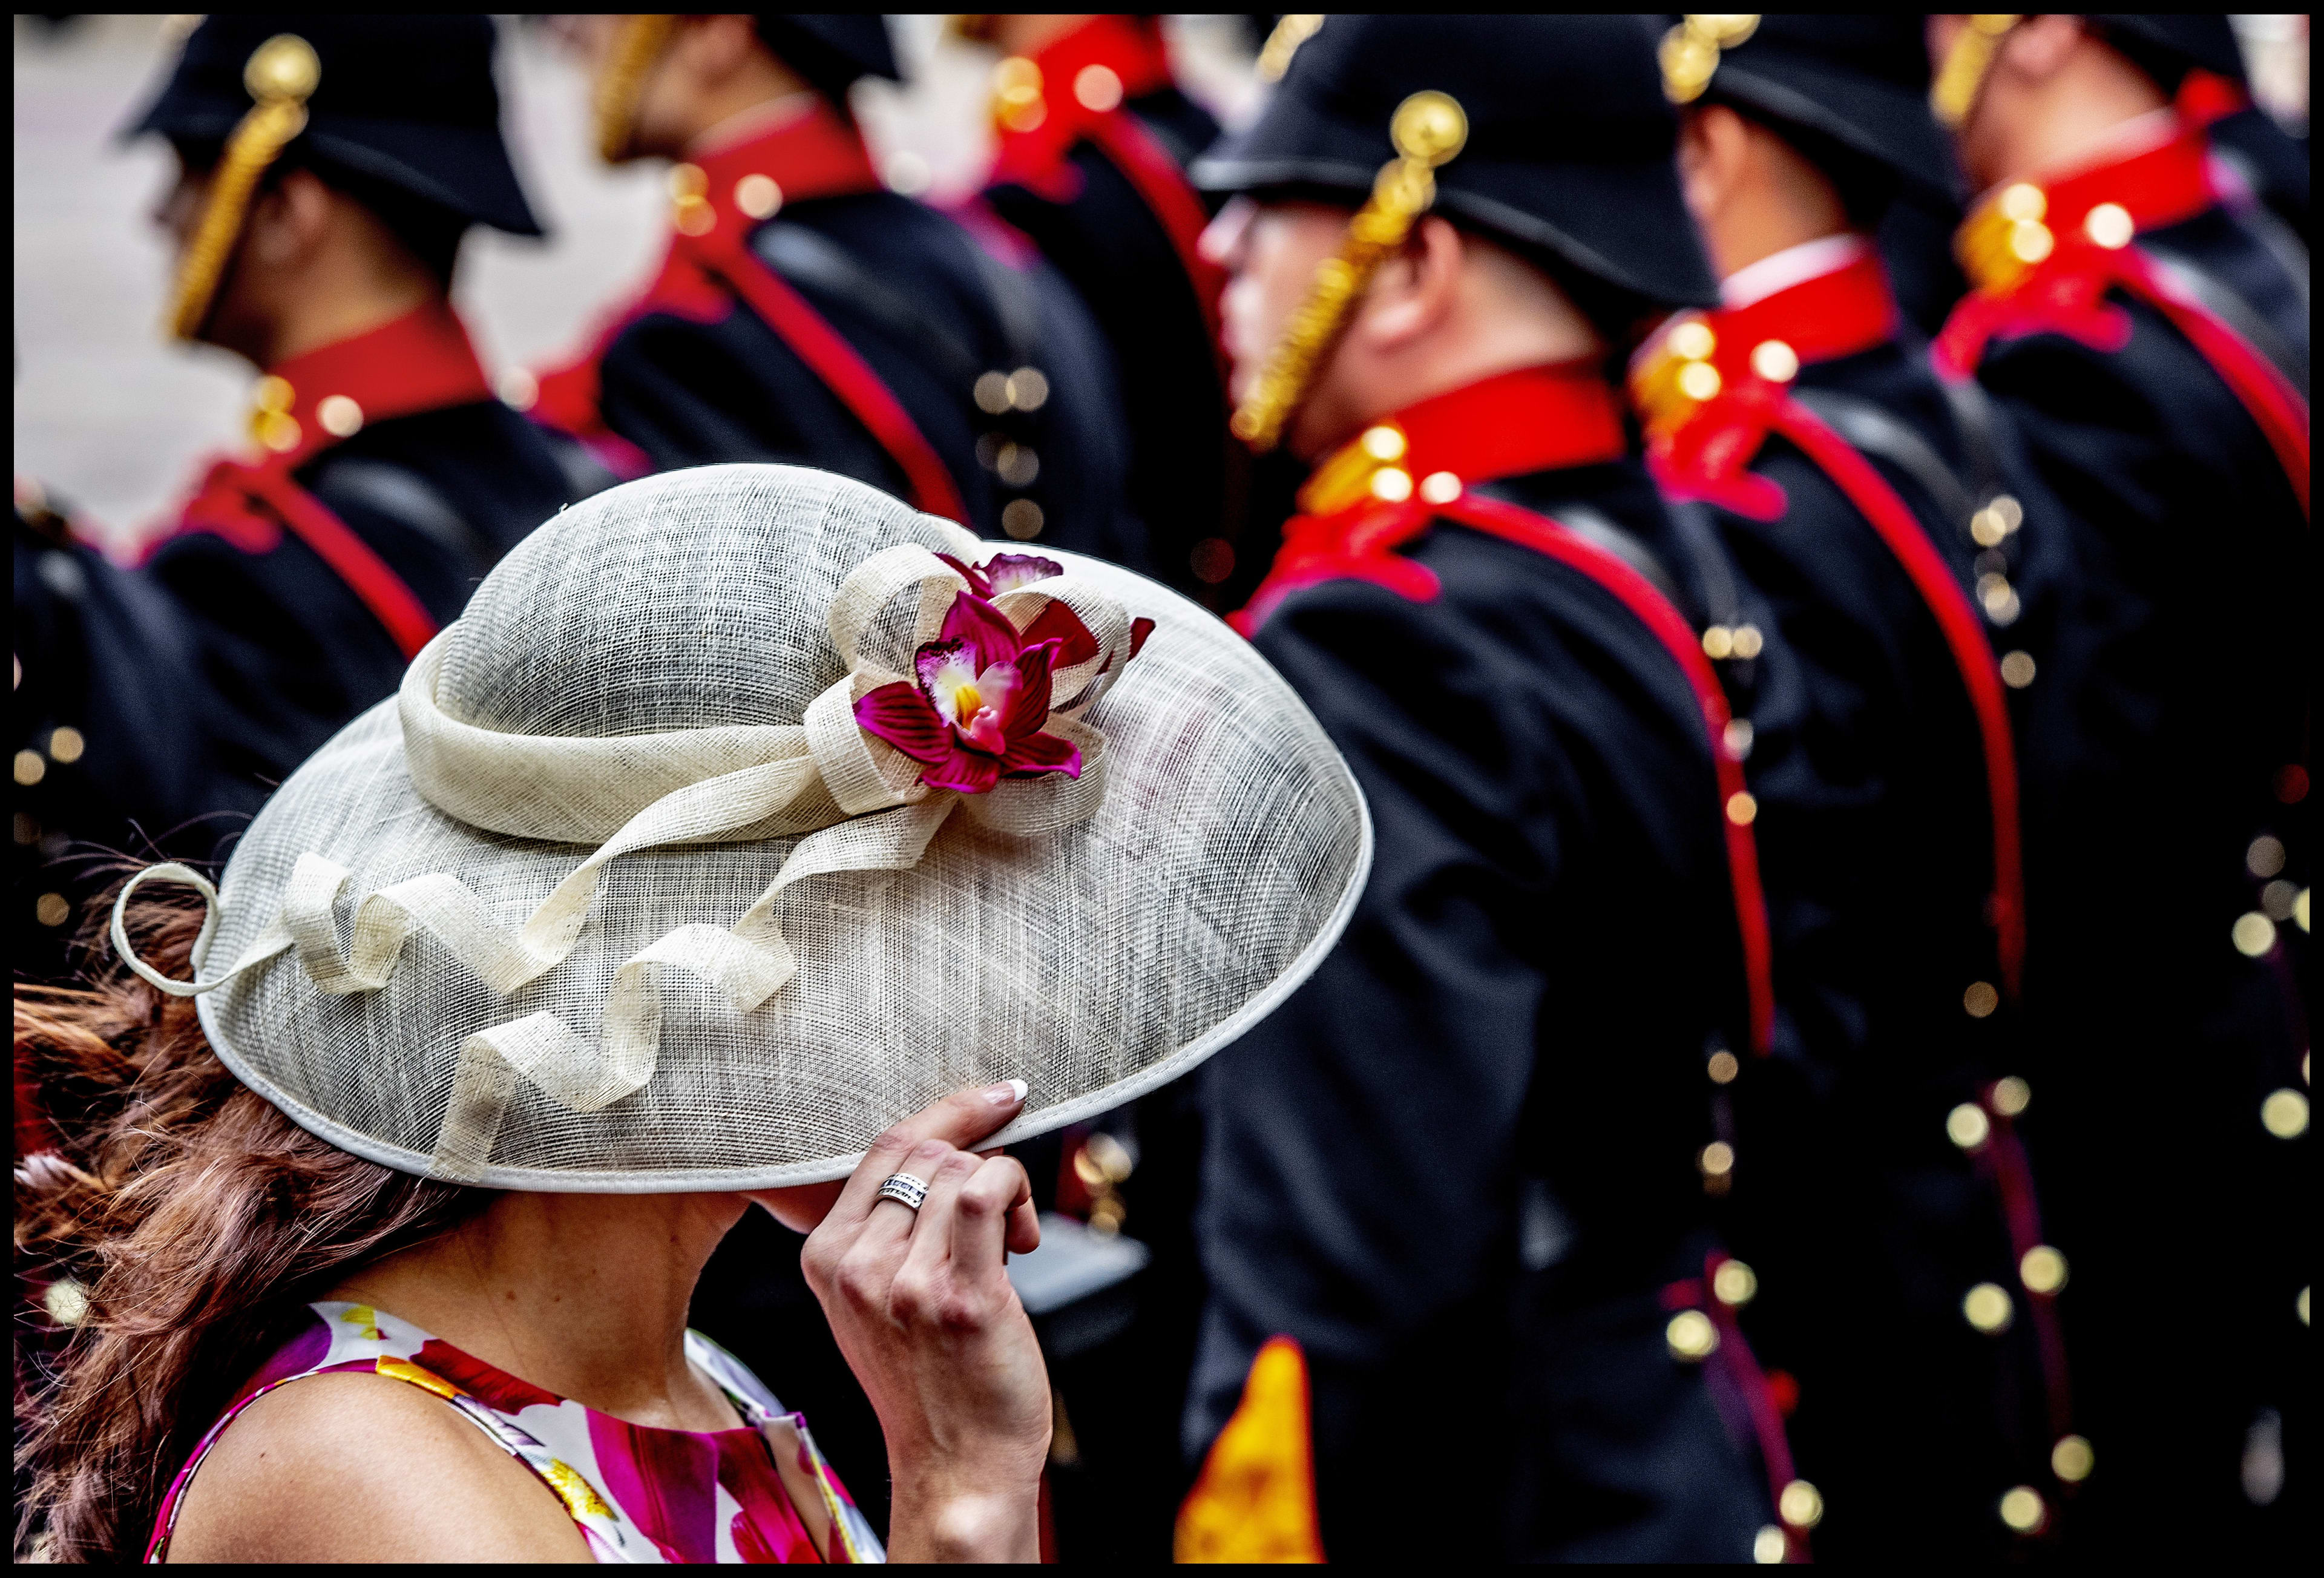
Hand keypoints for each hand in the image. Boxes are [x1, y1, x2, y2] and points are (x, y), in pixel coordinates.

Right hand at [794, 1083, 1049, 1562]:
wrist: (955, 1467)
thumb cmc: (930, 1381)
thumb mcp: (876, 1299)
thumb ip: (889, 1229)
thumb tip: (955, 1150)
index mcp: (824, 1257)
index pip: (883, 1148)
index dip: (947, 1113)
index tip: (993, 1097)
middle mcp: (855, 1265)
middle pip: (928, 1153)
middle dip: (979, 1163)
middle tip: (1002, 1211)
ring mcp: (903, 1282)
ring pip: (963, 1171)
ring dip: (1005, 1188)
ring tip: (1011, 1240)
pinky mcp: (959, 1296)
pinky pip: (990, 1190)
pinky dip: (1017, 1189)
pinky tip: (1021, 1233)